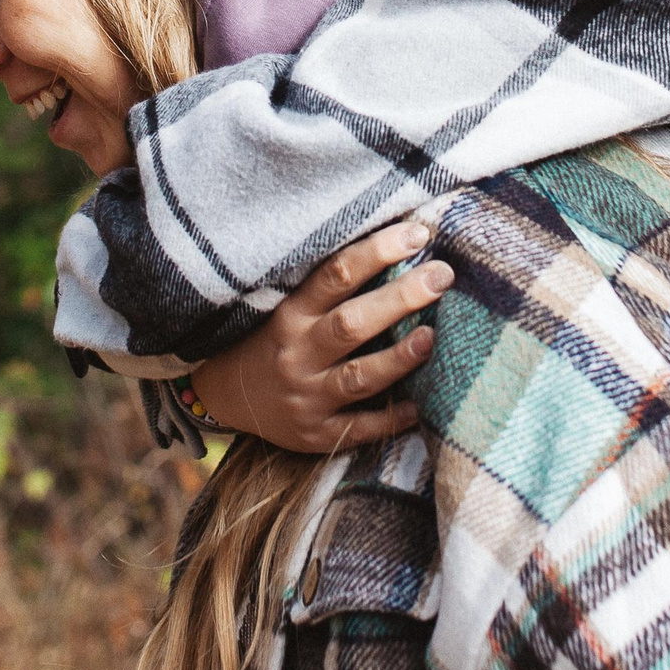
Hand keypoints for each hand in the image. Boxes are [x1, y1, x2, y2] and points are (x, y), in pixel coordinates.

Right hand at [190, 220, 454, 452]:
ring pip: (358, 377)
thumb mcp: (290, 307)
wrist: (227, 396)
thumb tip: (403, 250)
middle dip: (400, 299)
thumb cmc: (273, 340)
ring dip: (398, 357)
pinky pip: (359, 428)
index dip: (378, 252)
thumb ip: (334, 287)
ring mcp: (306, 397)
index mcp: (291, 313)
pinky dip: (391, 417)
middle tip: (442, 276)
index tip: (417, 234)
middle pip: (351, 323)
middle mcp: (298, 354)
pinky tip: (420, 405)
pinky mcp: (315, 434)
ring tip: (432, 337)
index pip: (336, 274)